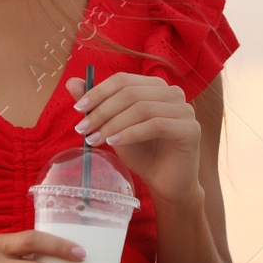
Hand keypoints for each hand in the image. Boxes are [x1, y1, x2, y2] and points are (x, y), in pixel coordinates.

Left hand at [66, 72, 203, 207]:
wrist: (165, 182)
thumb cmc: (142, 153)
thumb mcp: (114, 127)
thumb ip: (97, 104)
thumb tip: (72, 82)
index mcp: (155, 87)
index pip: (123, 80)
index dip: (98, 92)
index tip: (77, 109)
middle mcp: (172, 93)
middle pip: (131, 92)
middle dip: (102, 111)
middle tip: (82, 129)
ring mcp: (185, 110)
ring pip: (142, 108)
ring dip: (113, 124)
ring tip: (94, 140)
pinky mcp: (190, 129)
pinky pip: (156, 125)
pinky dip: (131, 133)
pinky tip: (114, 143)